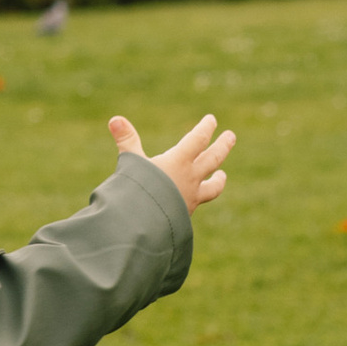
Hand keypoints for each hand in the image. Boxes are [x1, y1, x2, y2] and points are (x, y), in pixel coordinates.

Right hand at [111, 111, 234, 211]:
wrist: (145, 226)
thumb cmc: (137, 190)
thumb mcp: (130, 162)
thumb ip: (126, 140)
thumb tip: (115, 119)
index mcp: (179, 161)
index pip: (198, 140)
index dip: (205, 128)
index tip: (211, 120)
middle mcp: (190, 178)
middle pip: (213, 158)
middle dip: (223, 146)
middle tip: (231, 136)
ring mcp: (191, 197)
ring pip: (214, 185)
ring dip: (219, 178)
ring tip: (223, 175)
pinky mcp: (186, 213)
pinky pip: (200, 202)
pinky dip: (202, 197)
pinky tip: (199, 198)